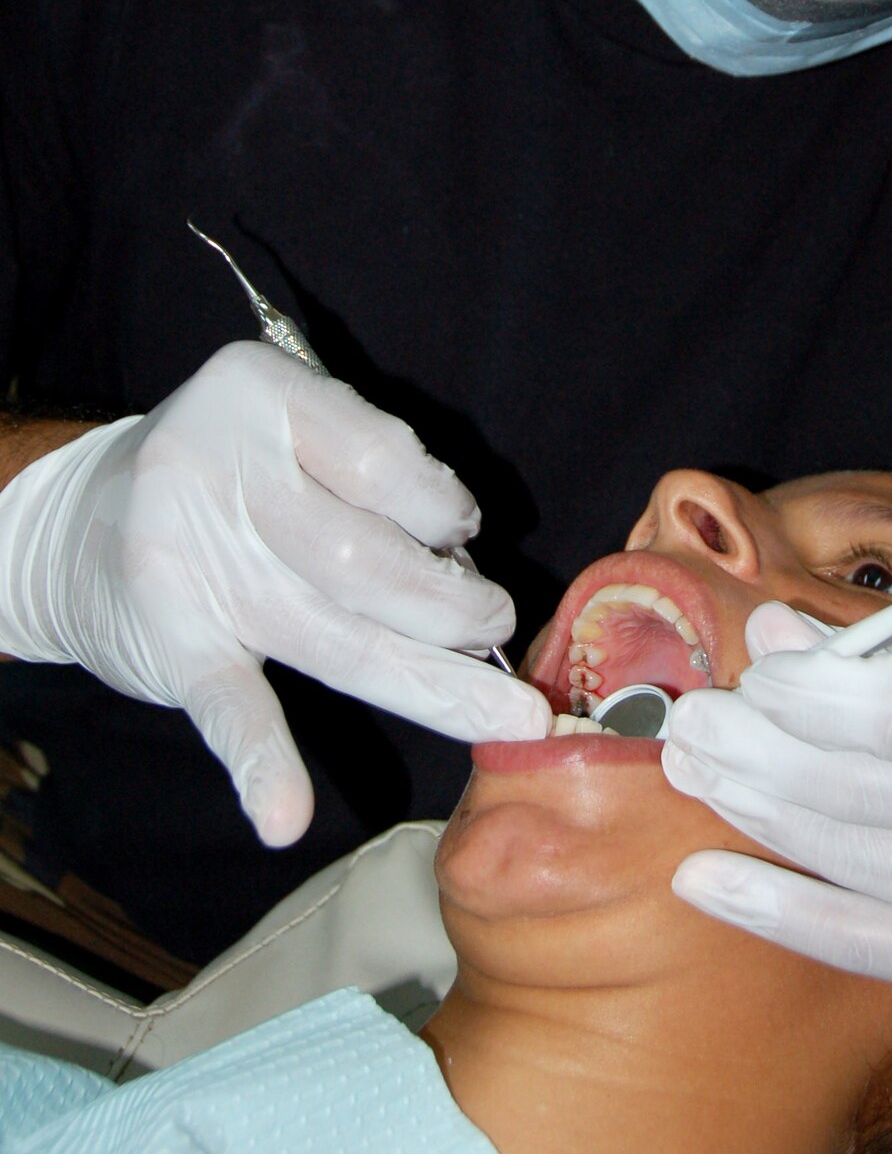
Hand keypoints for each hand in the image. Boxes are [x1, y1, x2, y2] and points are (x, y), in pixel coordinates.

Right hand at [0, 342, 549, 844]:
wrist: (74, 528)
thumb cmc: (222, 478)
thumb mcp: (282, 436)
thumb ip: (364, 479)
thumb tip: (466, 567)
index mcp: (262, 395)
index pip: (384, 459)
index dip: (444, 507)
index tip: (465, 537)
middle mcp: (221, 470)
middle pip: (370, 559)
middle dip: (452, 605)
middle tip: (495, 625)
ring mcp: (189, 560)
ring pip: (336, 636)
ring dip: (433, 683)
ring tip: (500, 712)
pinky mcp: (169, 641)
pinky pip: (227, 704)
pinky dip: (260, 763)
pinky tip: (286, 813)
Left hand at [663, 604, 891, 1000]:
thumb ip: (883, 646)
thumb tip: (765, 636)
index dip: (802, 695)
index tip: (752, 678)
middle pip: (865, 789)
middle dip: (756, 754)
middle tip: (691, 726)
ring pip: (860, 862)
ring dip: (755, 817)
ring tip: (693, 775)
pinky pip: (877, 946)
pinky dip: (783, 913)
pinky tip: (707, 881)